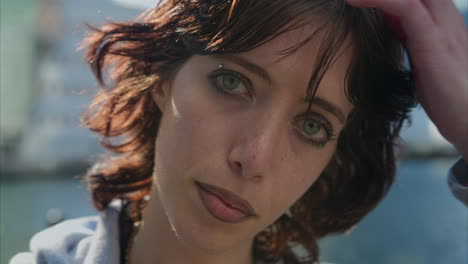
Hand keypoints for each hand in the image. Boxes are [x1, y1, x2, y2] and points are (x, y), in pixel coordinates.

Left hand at [347, 0, 467, 159]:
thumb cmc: (447, 95)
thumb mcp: (422, 59)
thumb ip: (408, 37)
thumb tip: (387, 24)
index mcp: (439, 21)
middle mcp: (444, 17)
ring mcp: (442, 27)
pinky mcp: (434, 42)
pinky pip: (407, 8)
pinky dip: (380, 0)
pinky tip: (354, 0)